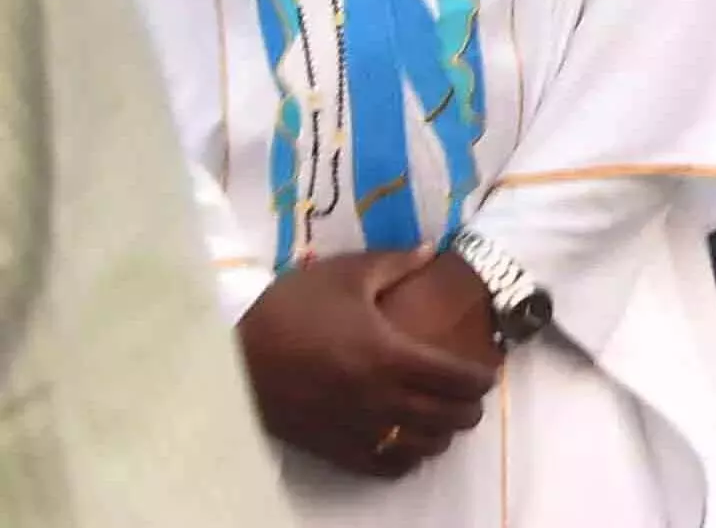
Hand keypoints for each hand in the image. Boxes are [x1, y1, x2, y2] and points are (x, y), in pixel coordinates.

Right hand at [238, 249, 499, 475]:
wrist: (227, 360)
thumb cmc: (288, 312)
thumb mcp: (344, 276)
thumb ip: (395, 263)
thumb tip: (431, 250)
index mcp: (389, 355)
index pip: (458, 379)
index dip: (482, 379)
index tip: (487, 371)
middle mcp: (379, 399)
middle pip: (448, 417)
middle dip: (469, 408)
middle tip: (471, 396)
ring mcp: (355, 428)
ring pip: (420, 447)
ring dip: (441, 435)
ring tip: (443, 419)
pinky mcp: (331, 447)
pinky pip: (383, 465)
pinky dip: (405, 459)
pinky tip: (407, 444)